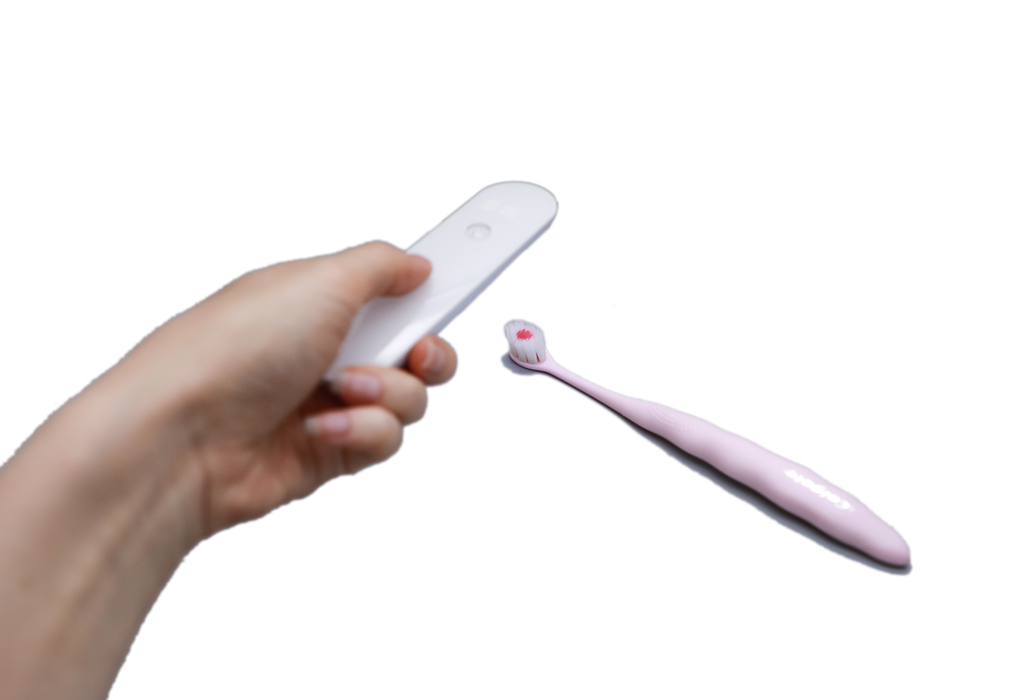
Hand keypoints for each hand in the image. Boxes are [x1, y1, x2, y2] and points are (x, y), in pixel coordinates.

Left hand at [129, 240, 458, 539]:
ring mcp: (333, 401)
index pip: (398, 283)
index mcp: (324, 297)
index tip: (490, 256)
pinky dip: (363, 432)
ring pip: (411, 398)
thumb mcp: (319, 280)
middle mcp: (332, 347)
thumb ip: (382, 266)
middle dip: (431, 350)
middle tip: (419, 349)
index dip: (441, 276)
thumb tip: (418, 262)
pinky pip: (387, 439)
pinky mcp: (334, 451)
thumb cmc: (233, 347)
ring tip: (341, 389)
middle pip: (421, 346)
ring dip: (386, 393)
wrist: (182, 438)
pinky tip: (321, 427)